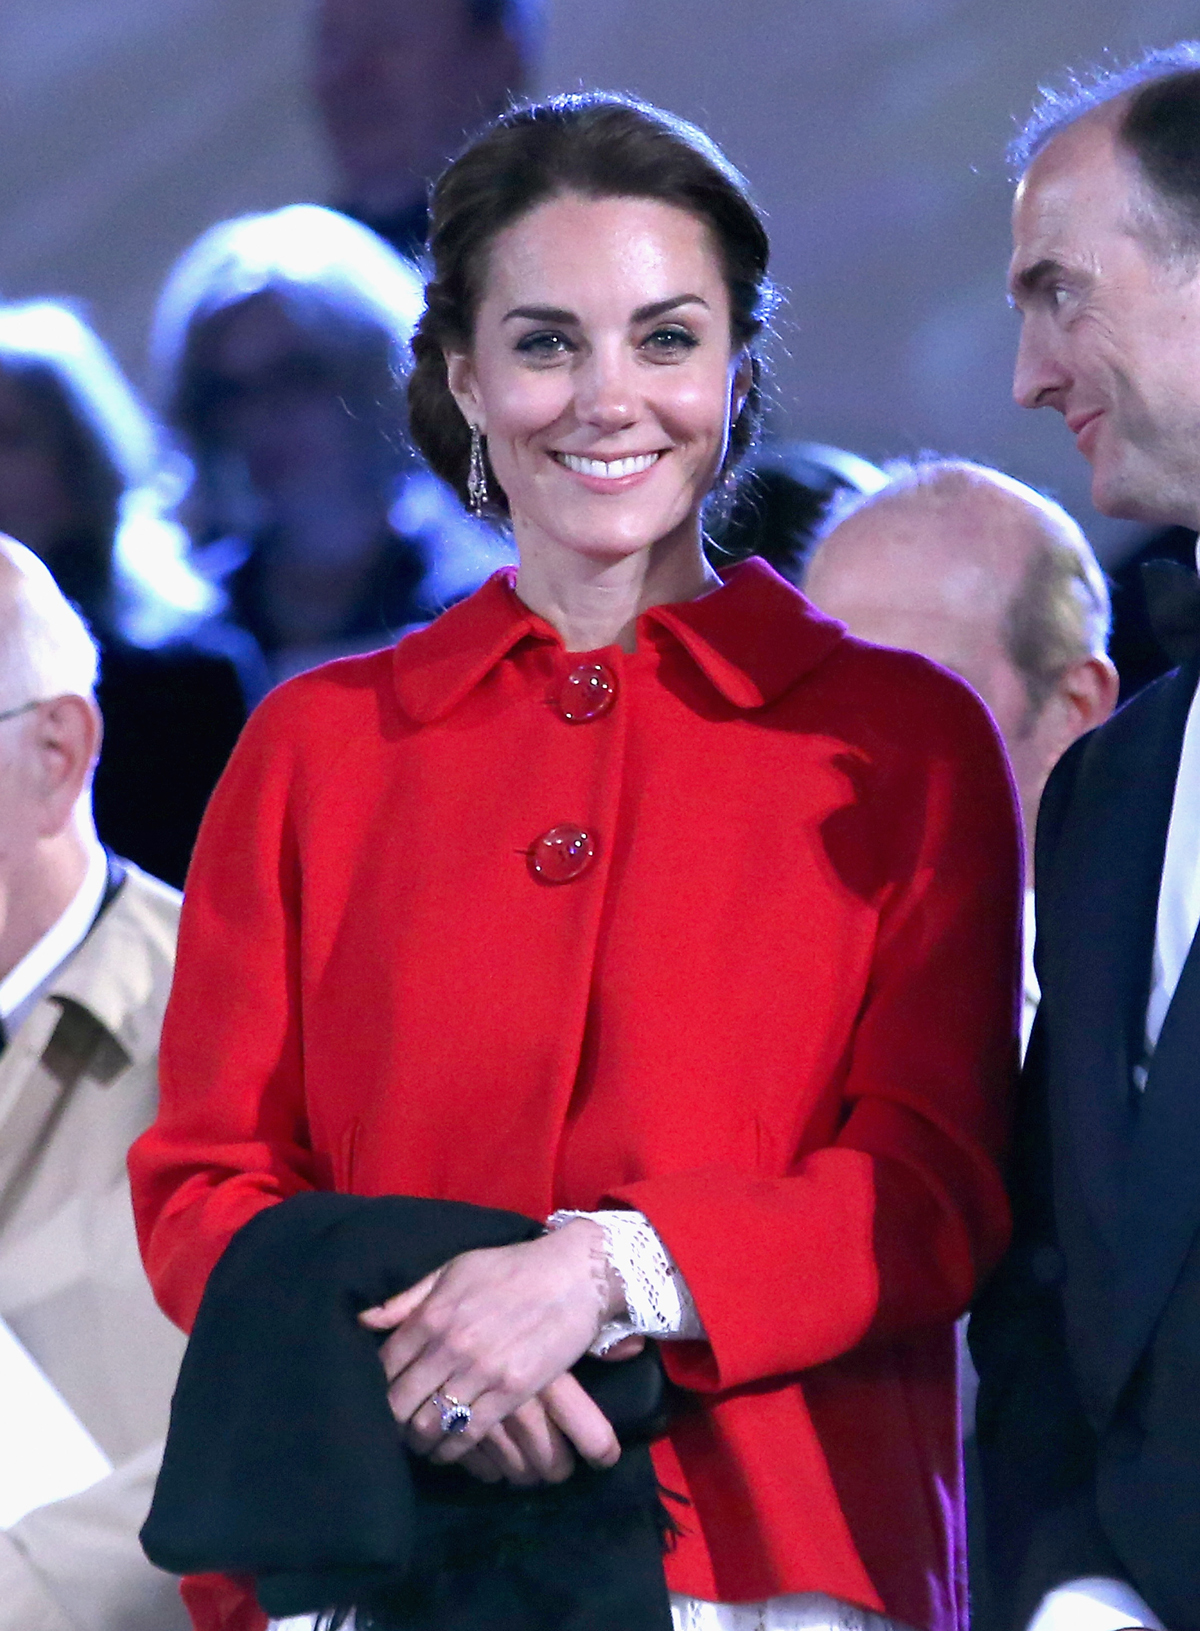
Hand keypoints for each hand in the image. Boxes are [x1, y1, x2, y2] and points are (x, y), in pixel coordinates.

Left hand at [359, 1220, 625, 1469]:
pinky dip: (451, 1450)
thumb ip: (409, 1299)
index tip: (377, 1397)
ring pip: (429, 1425)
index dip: (374, 1388)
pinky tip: (448, 1449)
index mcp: (432, 1314)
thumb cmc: (511, 1268)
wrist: (574, 1275)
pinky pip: (468, 1435)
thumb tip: (363, 1320)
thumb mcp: (455, 1270)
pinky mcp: (512, 1392)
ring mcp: (481, 1371)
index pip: (383, 1366)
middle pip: (399, 1403)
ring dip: (418, 1441)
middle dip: (390, 1421)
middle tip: (394, 1427)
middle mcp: (451, 1345)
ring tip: (420, 1441)